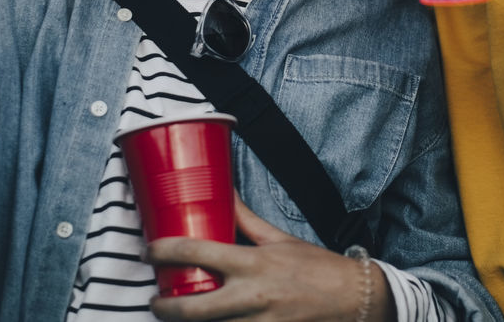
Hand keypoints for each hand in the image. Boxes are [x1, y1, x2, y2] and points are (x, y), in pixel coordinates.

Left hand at [147, 199, 391, 320]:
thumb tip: (225, 194)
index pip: (198, 253)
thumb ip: (246, 220)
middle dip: (165, 307)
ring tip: (179, 313)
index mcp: (253, 264)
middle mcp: (252, 296)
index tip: (151, 251)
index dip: (166, 251)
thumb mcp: (278, 239)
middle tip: (155, 300)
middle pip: (193, 309)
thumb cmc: (316, 267)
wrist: (352, 299)